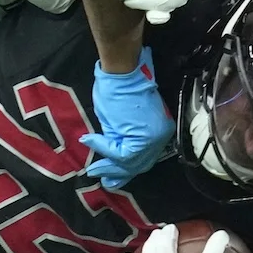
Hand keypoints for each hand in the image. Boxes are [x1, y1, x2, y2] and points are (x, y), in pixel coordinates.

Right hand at [79, 48, 173, 187]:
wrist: (123, 72)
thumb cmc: (120, 86)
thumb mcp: (122, 119)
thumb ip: (121, 136)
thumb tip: (111, 152)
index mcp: (160, 130)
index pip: (144, 156)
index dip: (126, 167)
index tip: (111, 173)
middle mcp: (161, 137)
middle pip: (140, 164)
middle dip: (119, 174)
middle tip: (105, 180)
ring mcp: (153, 139)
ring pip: (130, 163)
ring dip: (109, 167)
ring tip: (94, 169)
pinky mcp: (141, 138)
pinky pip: (121, 154)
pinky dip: (104, 150)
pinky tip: (91, 143)